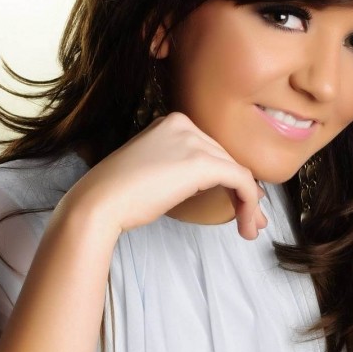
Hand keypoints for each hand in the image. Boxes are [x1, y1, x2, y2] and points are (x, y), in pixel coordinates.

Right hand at [66, 112, 267, 241]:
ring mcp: (193, 140)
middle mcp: (185, 124)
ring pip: (237, 171)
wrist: (99, 202)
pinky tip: (247, 224)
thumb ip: (184, 172)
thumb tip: (222, 188)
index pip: (212, 150)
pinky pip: (240, 179)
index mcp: (172, 123)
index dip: (231, 179)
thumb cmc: (120, 196)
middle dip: (244, 192)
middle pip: (226, 160)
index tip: (240, 204)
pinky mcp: (201, 161)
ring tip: (251, 228)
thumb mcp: (156, 173)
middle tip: (253, 220)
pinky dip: (248, 202)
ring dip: (249, 203)